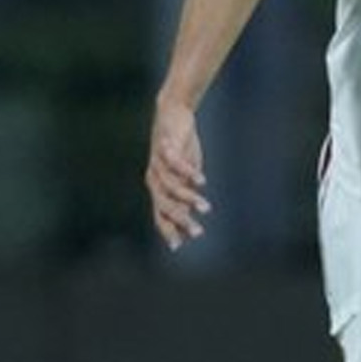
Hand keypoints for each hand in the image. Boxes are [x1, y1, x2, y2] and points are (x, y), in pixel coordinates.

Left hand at [145, 98, 209, 249]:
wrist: (173, 114)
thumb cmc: (180, 147)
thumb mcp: (185, 174)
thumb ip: (185, 193)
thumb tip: (190, 216)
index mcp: (157, 188)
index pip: (160, 214)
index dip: (167, 229)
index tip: (178, 247)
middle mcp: (154, 178)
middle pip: (164, 205)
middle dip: (180, 220)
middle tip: (198, 232)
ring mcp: (158, 163)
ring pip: (171, 187)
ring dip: (189, 199)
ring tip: (206, 208)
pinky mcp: (166, 147)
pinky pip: (176, 164)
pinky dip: (188, 173)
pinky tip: (202, 181)